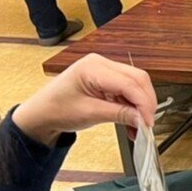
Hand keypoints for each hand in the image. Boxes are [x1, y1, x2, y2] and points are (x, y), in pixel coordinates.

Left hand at [12, 53, 156, 145]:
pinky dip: (133, 106)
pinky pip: (127, 90)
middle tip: (148, 124)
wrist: (43, 113)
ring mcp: (104, 70)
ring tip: (138, 126)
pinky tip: (132, 121)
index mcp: (93, 67)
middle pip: (137, 79)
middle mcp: (101, 64)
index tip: (148, 122)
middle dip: (146, 102)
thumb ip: (120, 114)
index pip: (130, 82)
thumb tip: (143, 119)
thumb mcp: (90, 113)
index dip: (144, 103)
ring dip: (140, 105)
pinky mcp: (106, 79)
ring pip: (136, 84)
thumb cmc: (57, 109)